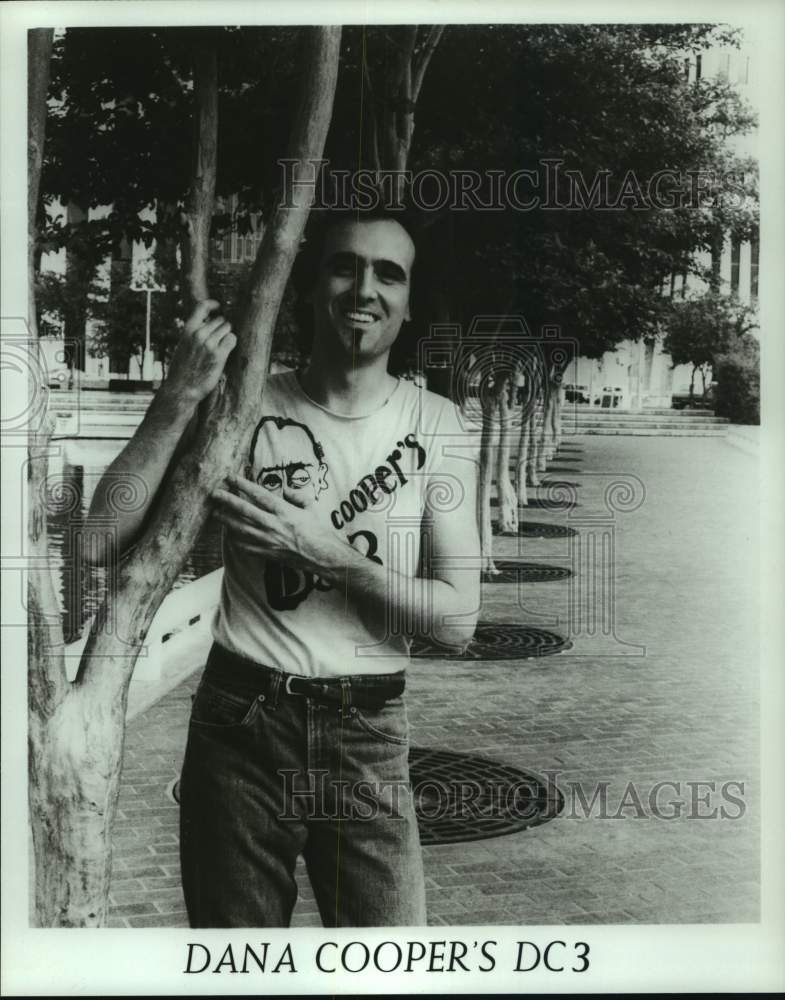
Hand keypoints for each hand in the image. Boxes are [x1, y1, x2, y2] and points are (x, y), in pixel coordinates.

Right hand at [163, 300, 236, 406]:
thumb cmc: (182, 369)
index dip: (213, 304)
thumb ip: (193, 334)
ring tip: (222, 346)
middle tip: (220, 338)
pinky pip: (232, 339)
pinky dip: (232, 342)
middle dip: (222, 327)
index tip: (219, 307)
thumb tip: (207, 325)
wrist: (181, 388)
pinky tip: (227, 350)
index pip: (202, 306)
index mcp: (188, 330)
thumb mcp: (183, 345)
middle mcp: (199, 334)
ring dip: (227, 335)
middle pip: (220, 320)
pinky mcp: (219, 355)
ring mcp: (209, 344)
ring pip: (227, 328)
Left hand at [211, 474, 344, 576]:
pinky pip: (246, 546)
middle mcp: (273, 524)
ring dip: (226, 520)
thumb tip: (285, 490)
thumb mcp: (310, 507)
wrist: (322, 556)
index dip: (242, 484)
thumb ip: (296, 496)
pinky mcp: (267, 553)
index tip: (230, 477)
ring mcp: (268, 540)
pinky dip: (235, 540)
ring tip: (215, 513)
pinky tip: (229, 534)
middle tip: (214, 493)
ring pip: (240, 528)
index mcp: (284, 511)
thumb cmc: (318, 531)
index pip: (258, 494)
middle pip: (244, 510)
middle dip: (227, 500)